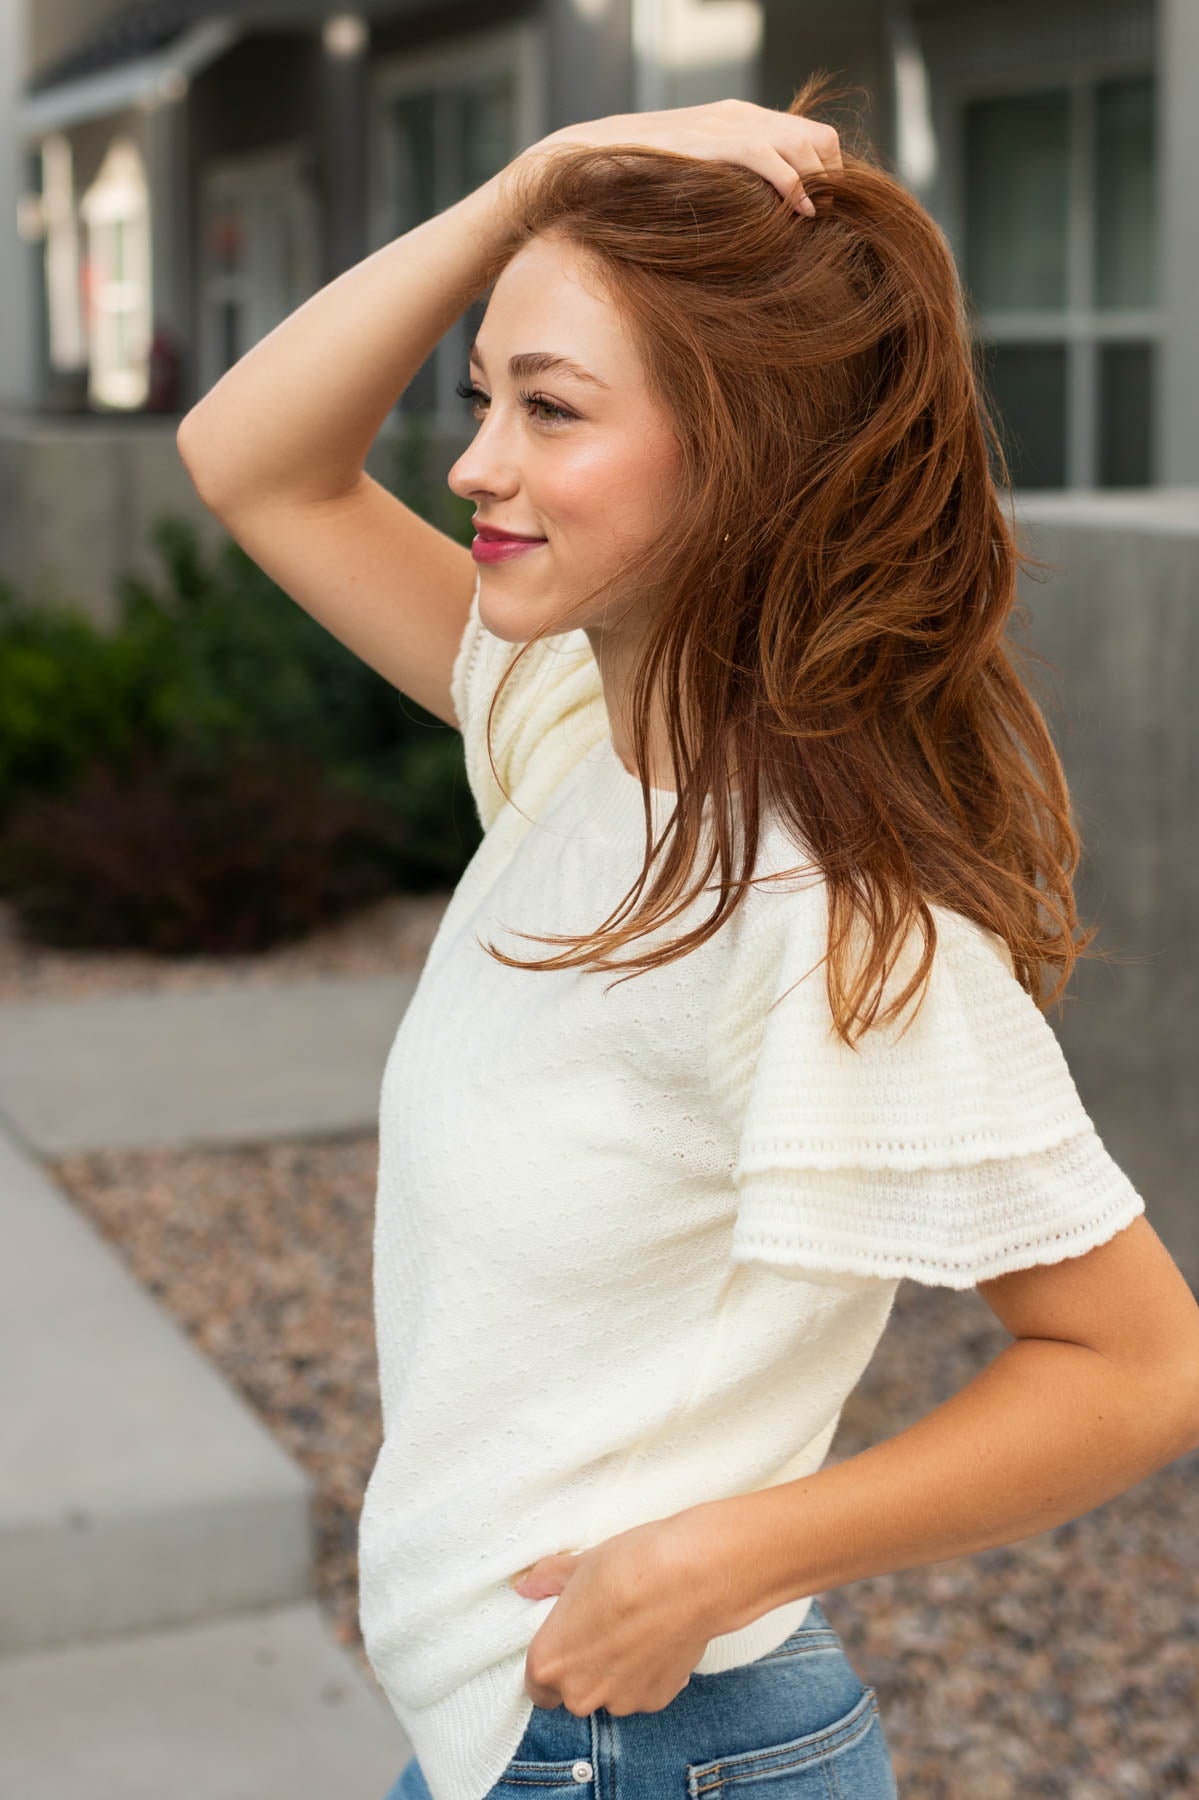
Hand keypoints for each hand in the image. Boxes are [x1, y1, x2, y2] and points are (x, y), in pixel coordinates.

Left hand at [509, 1510, 724, 1716]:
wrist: (688, 1578)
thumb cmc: (628, 1568)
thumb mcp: (578, 1566)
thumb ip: (547, 1580)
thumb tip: (527, 1584)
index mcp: (551, 1663)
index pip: (537, 1684)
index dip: (553, 1662)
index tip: (568, 1641)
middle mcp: (581, 1693)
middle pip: (574, 1692)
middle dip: (586, 1668)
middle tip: (604, 1628)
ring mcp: (621, 1701)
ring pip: (610, 1693)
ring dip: (618, 1672)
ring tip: (636, 1629)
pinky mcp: (657, 1700)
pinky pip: (643, 1691)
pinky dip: (648, 1673)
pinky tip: (659, 1638)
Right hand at [527, 98, 842, 217]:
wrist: (588, 161)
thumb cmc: (637, 183)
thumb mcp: (694, 180)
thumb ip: (727, 188)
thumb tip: (758, 224)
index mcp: (738, 119)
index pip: (810, 134)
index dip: (828, 173)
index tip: (826, 212)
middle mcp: (738, 115)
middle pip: (817, 136)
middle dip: (832, 179)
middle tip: (831, 220)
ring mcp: (723, 125)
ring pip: (799, 142)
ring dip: (818, 183)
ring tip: (819, 219)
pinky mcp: (708, 143)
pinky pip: (765, 155)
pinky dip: (792, 182)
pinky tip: (801, 211)